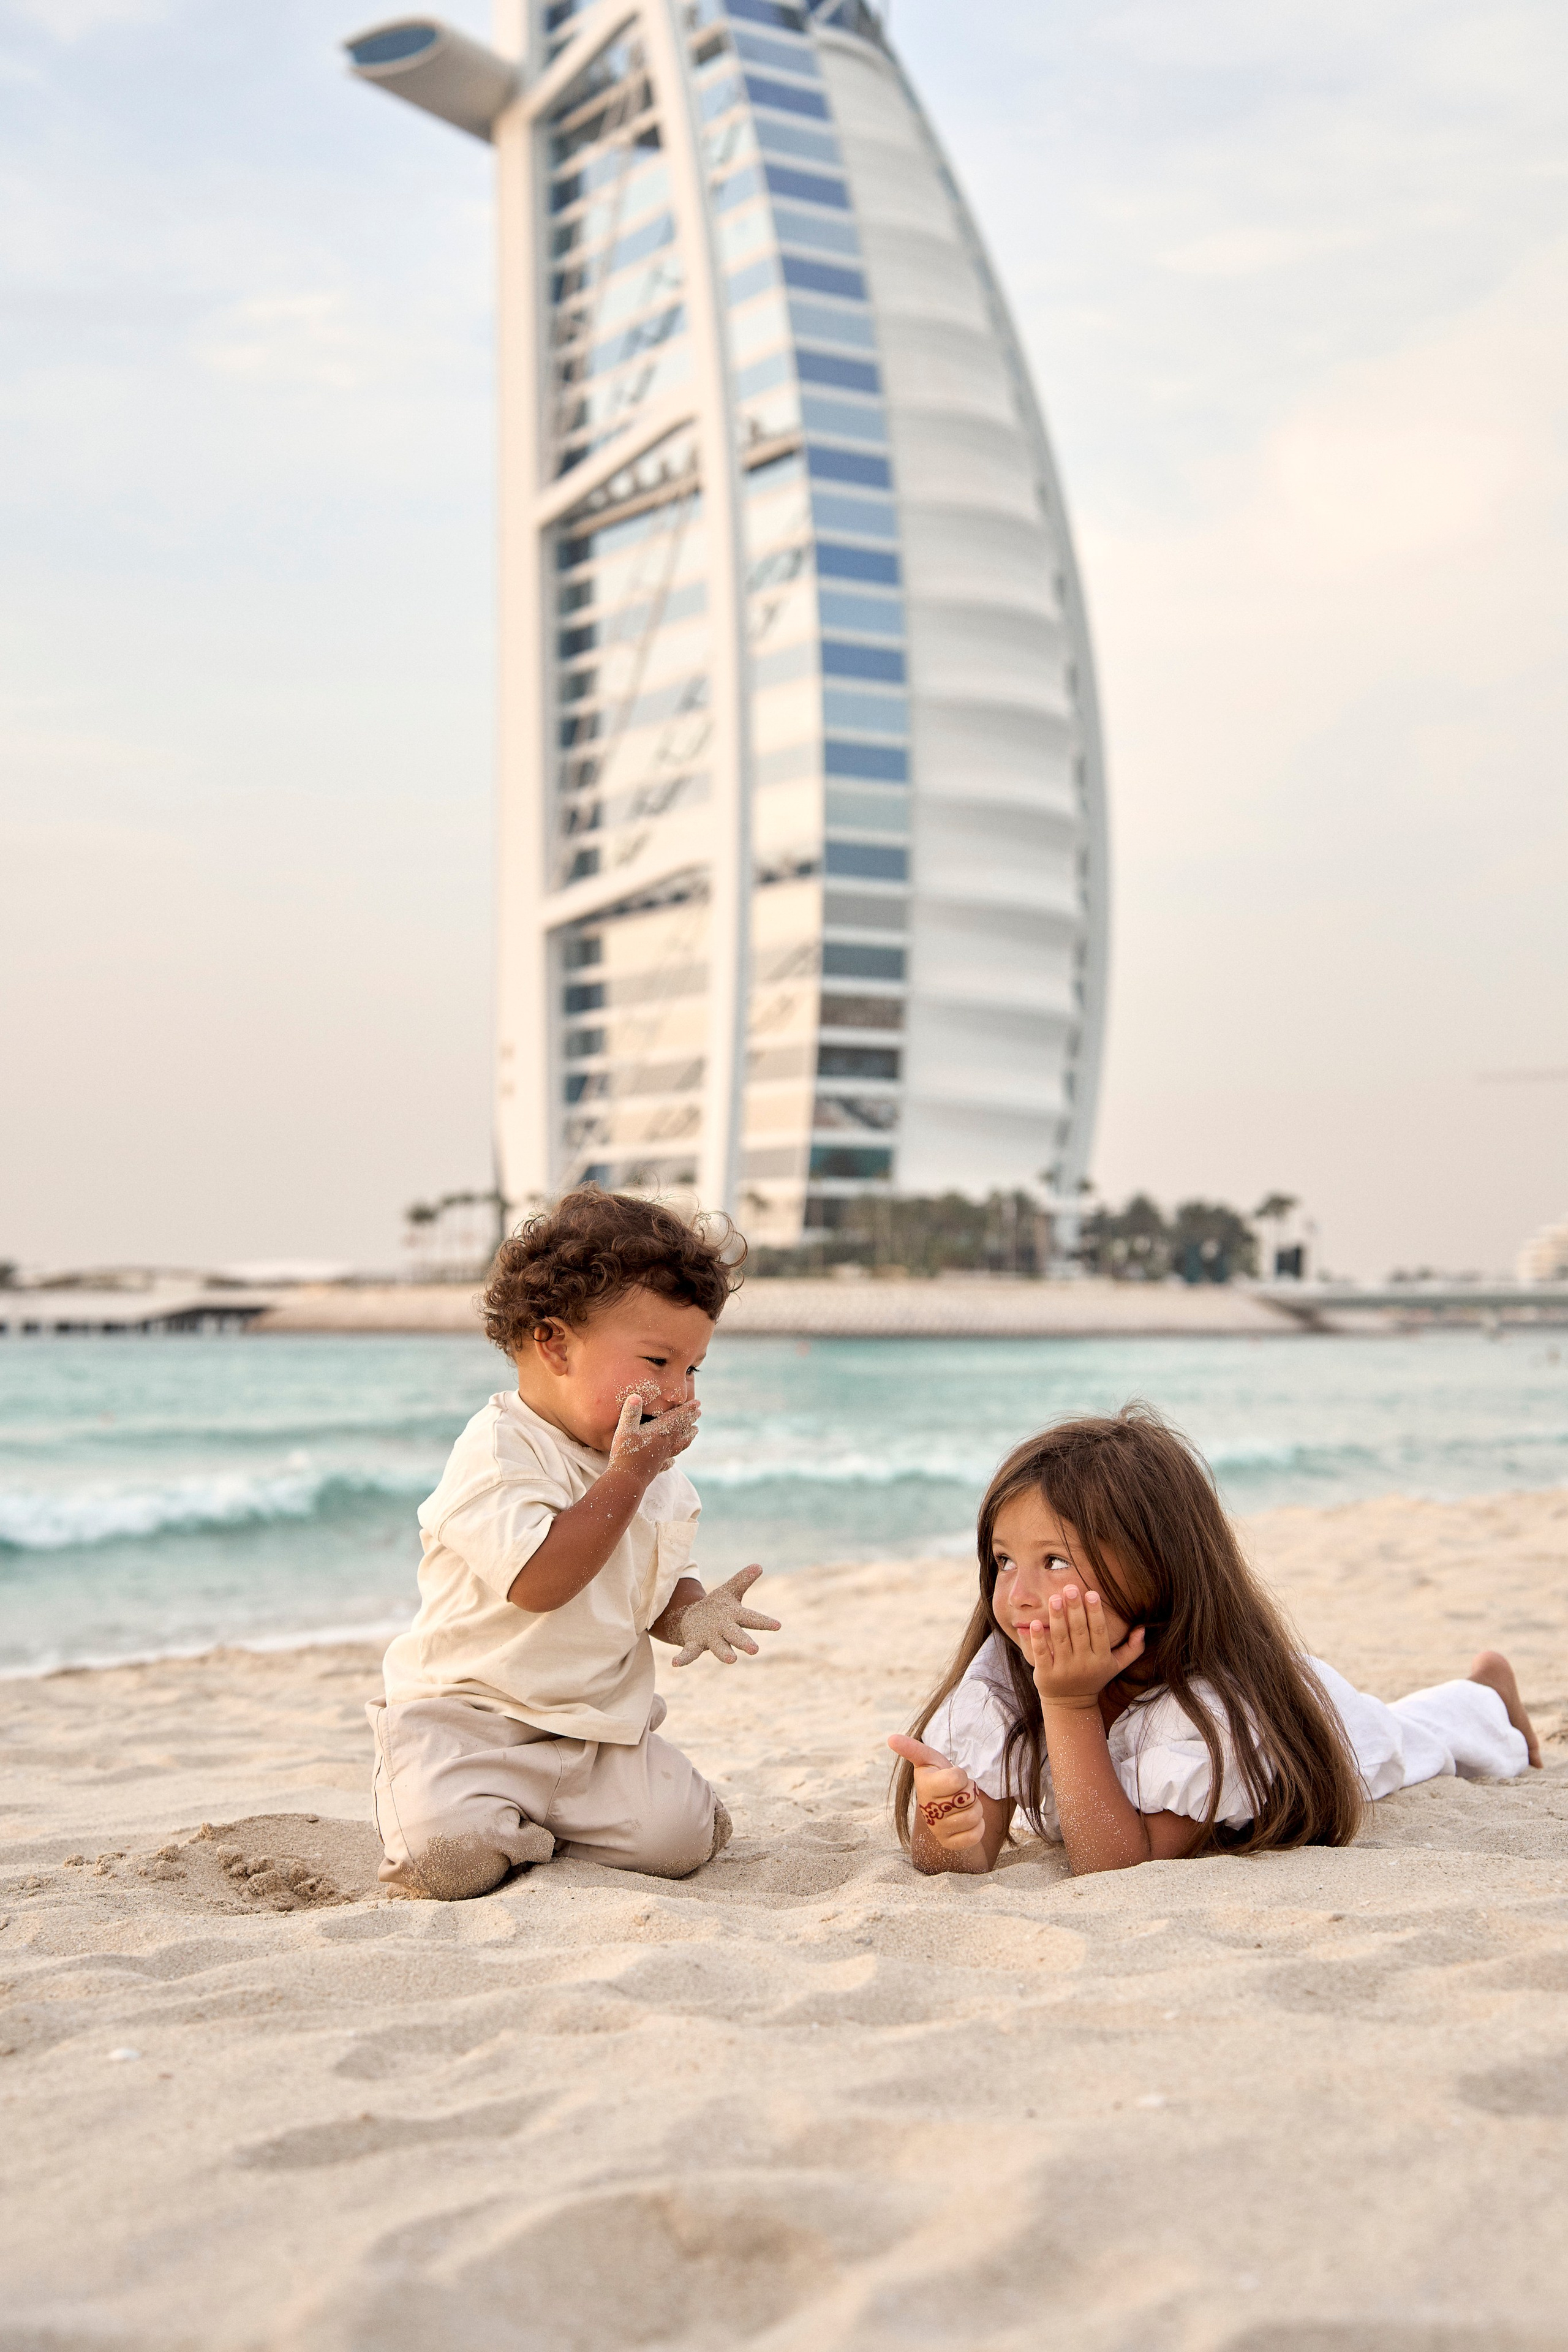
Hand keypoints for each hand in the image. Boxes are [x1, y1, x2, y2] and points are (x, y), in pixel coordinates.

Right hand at [608, 1390, 700, 1486]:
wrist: (627, 1480)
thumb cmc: (625, 1453)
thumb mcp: (625, 1430)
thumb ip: (631, 1413)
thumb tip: (635, 1396)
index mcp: (660, 1433)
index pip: (678, 1418)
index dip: (688, 1410)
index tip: (698, 1403)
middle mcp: (665, 1444)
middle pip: (682, 1430)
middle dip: (690, 1420)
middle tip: (699, 1412)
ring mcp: (662, 1457)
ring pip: (680, 1445)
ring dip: (688, 1437)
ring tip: (694, 1432)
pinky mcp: (657, 1468)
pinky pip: (668, 1462)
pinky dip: (673, 1459)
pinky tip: (674, 1461)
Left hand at [670, 1565, 781, 1666]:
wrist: (697, 1620)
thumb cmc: (719, 1607)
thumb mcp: (730, 1590)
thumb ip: (742, 1580)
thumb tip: (759, 1565)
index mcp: (735, 1617)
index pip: (752, 1618)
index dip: (764, 1622)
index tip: (778, 1625)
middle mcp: (725, 1631)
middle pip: (736, 1636)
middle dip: (745, 1642)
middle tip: (754, 1650)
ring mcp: (710, 1639)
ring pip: (719, 1647)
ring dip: (724, 1653)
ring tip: (732, 1660)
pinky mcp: (694, 1644)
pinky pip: (690, 1653)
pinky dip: (683, 1659)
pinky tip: (675, 1663)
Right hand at [886, 1733, 984, 1851]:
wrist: (943, 1806)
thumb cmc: (938, 1778)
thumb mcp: (929, 1760)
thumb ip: (913, 1749)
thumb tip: (891, 1738)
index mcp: (924, 1786)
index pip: (957, 1779)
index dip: (961, 1775)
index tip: (952, 1776)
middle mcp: (927, 1811)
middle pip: (968, 1798)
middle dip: (969, 1791)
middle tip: (958, 1791)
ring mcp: (938, 1829)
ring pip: (974, 1816)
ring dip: (975, 1808)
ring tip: (962, 1805)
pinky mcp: (949, 1843)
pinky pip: (975, 1834)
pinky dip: (978, 1826)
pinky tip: (966, 1821)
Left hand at [1025, 1584, 1144, 1711]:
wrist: (1071, 1705)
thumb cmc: (1094, 1678)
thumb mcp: (1116, 1666)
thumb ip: (1132, 1648)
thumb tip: (1143, 1627)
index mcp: (1101, 1659)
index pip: (1099, 1631)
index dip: (1095, 1612)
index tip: (1091, 1593)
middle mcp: (1084, 1664)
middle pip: (1079, 1632)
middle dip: (1074, 1609)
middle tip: (1070, 1588)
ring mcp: (1064, 1670)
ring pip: (1060, 1640)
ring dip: (1057, 1618)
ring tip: (1054, 1598)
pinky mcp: (1046, 1675)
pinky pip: (1042, 1654)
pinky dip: (1038, 1639)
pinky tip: (1034, 1623)